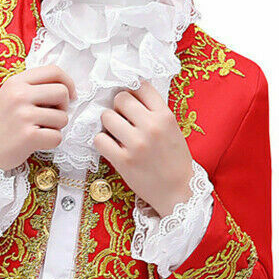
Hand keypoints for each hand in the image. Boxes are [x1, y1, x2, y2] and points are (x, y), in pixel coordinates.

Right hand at [0, 65, 75, 170]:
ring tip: (40, 130)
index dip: (68, 82)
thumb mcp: (9, 95)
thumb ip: (32, 87)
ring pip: (63, 118)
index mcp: (16, 82)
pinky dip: (51, 142)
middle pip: (62, 92)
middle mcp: (19, 95)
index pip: (53, 71)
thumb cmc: (0, 124)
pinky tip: (37, 142)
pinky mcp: (28, 136)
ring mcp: (23, 115)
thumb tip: (65, 86)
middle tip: (53, 116)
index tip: (69, 95)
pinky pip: (57, 137)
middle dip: (64, 107)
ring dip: (56, 127)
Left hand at [94, 83, 194, 216]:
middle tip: (122, 119)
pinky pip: (99, 139)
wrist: (179, 191)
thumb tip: (130, 95)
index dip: (133, 92)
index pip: (141, 87)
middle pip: (120, 98)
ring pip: (106, 117)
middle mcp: (151, 126)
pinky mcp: (123, 161)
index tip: (132, 102)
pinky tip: (111, 147)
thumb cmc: (175, 160)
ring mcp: (136, 144)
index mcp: (165, 116)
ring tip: (116, 134)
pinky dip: (101, 142)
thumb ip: (155, 112)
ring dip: (108, 124)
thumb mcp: (173, 129)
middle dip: (118, 107)